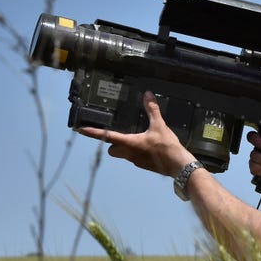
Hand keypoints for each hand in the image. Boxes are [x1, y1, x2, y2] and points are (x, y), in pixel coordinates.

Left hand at [76, 91, 195, 176]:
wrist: (178, 165)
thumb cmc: (167, 147)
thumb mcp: (159, 125)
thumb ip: (152, 110)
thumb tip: (147, 95)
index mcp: (130, 143)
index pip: (107, 136)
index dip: (92, 132)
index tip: (81, 130)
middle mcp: (129, 154)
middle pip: (112, 150)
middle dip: (111, 143)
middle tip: (114, 134)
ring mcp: (136, 161)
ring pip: (123, 154)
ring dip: (124, 147)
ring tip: (134, 138)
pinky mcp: (144, 165)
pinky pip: (134, 157)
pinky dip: (136, 151)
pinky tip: (147, 146)